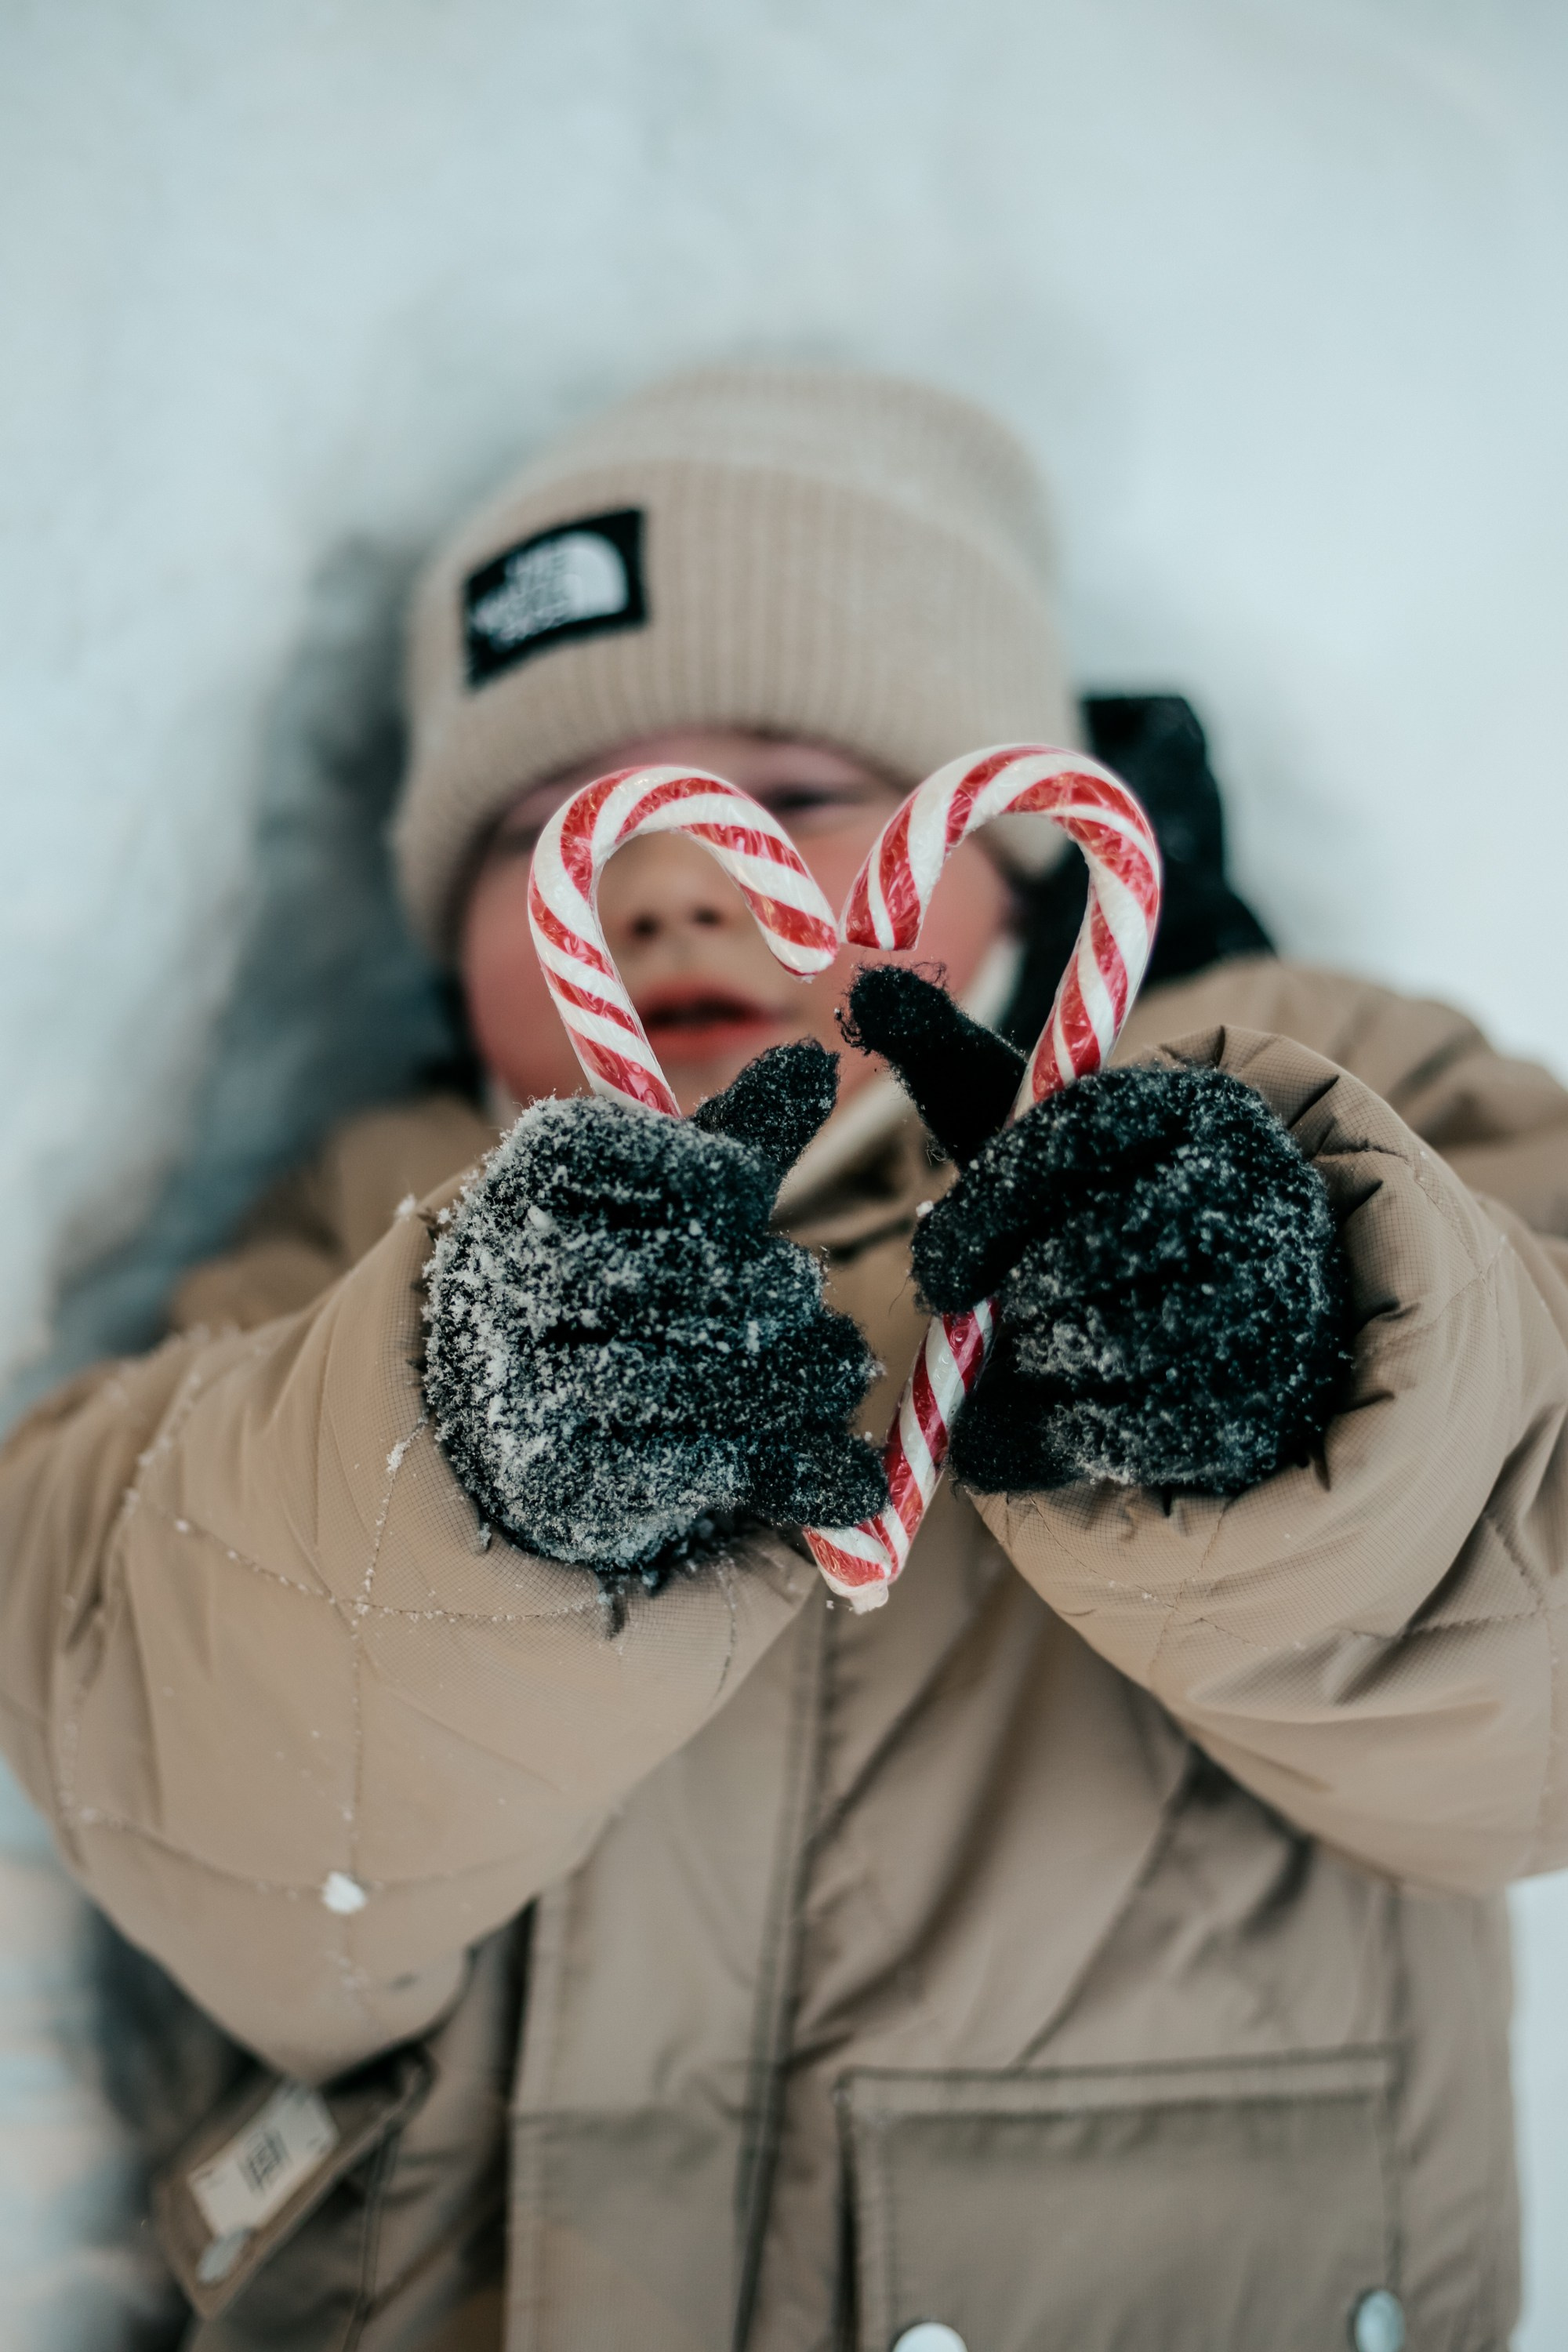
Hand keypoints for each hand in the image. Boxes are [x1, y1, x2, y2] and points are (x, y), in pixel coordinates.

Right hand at [422, 1042, 886, 1587]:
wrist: (487, 1407)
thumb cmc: (600, 1268)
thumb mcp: (654, 1193)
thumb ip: (734, 1138)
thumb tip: (812, 1059)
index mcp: (537, 1174)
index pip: (673, 1165)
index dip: (727, 1182)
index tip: (748, 1198)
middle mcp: (514, 1274)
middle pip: (691, 1274)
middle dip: (773, 1291)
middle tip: (807, 1293)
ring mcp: (524, 1383)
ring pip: (702, 1375)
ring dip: (799, 1380)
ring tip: (841, 1370)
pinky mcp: (554, 1480)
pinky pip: (699, 1467)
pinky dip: (789, 1470)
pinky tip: (843, 1475)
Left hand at [844, 965, 1349, 1495]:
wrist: (1239, 1318)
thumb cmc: (1106, 1206)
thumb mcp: (1041, 1131)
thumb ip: (958, 1064)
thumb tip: (869, 987)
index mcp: (1196, 1102)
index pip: (1070, 1135)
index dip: (984, 1210)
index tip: (939, 1265)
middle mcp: (1257, 1185)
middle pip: (1084, 1250)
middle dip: (1010, 1294)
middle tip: (983, 1312)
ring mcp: (1272, 1297)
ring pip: (1106, 1343)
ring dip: (1034, 1360)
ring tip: (1029, 1347)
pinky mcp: (1261, 1400)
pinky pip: (1126, 1432)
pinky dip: (1060, 1432)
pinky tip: (1058, 1406)